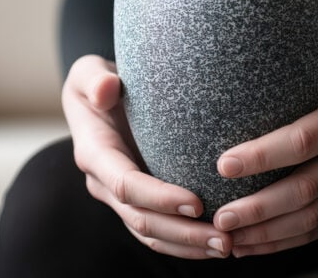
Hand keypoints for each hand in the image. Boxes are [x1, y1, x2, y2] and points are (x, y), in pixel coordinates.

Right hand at [62, 54, 232, 258]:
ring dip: (188, 246)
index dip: (160, 198)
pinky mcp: (136, 201)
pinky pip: (158, 232)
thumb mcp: (88, 70)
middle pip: (142, 219)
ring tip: (229, 246)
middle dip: (183, 233)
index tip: (197, 203)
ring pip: (151, 234)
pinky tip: (217, 242)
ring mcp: (119, 197)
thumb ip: (94, 78)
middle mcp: (104, 182)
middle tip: (225, 238)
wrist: (98, 95)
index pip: (126, 185)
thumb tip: (106, 89)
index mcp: (94, 153)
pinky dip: (185, 243)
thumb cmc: (98, 80)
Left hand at [212, 65, 317, 256]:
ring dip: (266, 231)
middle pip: (304, 187)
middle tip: (221, 216)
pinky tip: (252, 244)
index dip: (262, 155)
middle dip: (259, 207)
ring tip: (229, 234)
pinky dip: (283, 241)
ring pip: (311, 216)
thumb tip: (241, 98)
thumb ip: (298, 88)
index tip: (225, 165)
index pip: (303, 140)